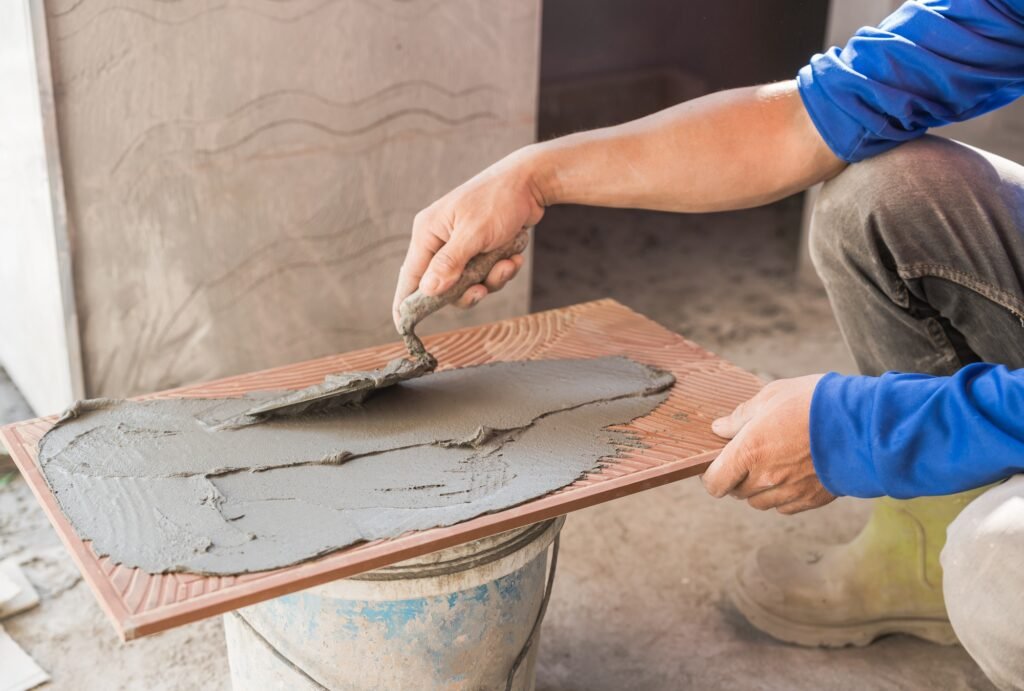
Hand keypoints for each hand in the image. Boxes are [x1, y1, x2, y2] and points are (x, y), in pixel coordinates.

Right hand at [392, 149, 546, 327]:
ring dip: (491, 279)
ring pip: (468, 283)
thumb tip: (428, 291)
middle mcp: (440, 240)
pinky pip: (486, 274)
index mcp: (428, 233)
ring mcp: (461, 245)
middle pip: (442, 286)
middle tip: (482, 289)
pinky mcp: (480, 248)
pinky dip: (501, 270)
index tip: (403, 326)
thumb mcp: (474, 233)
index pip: (410, 276)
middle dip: (467, 290)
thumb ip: (450, 263)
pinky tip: (513, 256)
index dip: (406, 303)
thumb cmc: (499, 200)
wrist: (531, 182)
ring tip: (507, 263)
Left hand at [701, 374, 835, 513]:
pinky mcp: (811, 499)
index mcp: (749, 452)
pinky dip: (783, 495)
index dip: (712, 476)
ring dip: (759, 488)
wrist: (864, 424)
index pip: (715, 483)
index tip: (718, 464)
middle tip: (751, 456)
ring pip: (760, 503)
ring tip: (775, 462)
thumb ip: (741, 416)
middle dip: (738, 477)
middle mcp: (765, 478)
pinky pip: (785, 507)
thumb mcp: (772, 396)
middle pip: (736, 492)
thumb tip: (719, 429)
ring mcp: (789, 492)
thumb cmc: (815, 403)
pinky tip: (794, 473)